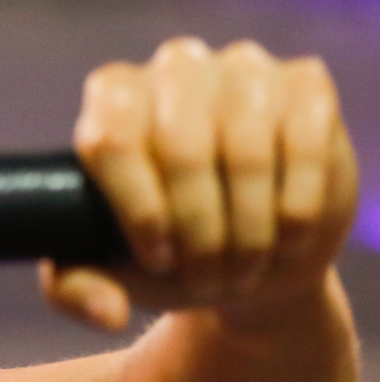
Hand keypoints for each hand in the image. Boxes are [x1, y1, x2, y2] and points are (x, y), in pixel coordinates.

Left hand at [51, 36, 359, 330]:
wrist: (246, 255)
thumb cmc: (165, 254)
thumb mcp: (108, 275)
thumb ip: (76, 290)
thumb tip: (107, 313)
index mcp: (112, 98)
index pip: (112, 139)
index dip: (138, 207)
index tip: (157, 257)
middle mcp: (175, 69)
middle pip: (182, 149)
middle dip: (196, 230)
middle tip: (205, 275)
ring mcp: (243, 70)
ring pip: (246, 151)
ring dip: (247, 228)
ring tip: (242, 265)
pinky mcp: (305, 86)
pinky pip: (304, 146)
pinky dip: (295, 207)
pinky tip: (286, 235)